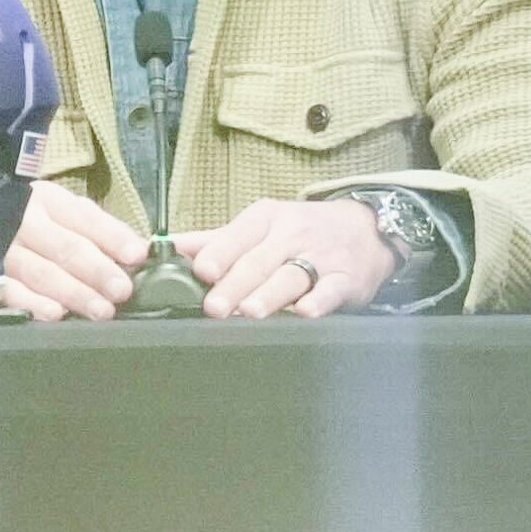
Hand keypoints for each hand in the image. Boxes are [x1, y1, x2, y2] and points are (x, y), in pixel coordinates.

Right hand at [2, 177, 148, 321]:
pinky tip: (55, 315)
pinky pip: (9, 291)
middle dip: (96, 270)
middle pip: (65, 246)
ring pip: (40, 271)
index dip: (112, 237)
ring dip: (73, 292)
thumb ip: (100, 231)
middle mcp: (26, 222)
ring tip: (102, 310)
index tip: (138, 255)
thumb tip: (142, 252)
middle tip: (123, 291)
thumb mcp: (64, 212)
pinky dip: (31, 304)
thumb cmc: (32, 222)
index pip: (86, 219)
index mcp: (50, 201)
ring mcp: (5, 250)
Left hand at [175, 196, 393, 320]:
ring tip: (249, 311)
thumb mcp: (259, 227)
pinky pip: (332, 290)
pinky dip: (319, 301)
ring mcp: (322, 257)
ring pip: (291, 276)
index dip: (219, 253)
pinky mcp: (348, 279)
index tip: (200, 271)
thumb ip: (214, 241)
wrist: (366, 229)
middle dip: (235, 284)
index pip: (238, 235)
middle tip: (213, 307)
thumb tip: (163, 248)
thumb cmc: (299, 232)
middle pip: (259, 261)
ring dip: (270, 294)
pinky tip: (305, 312)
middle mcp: (292, 235)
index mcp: (265, 219)